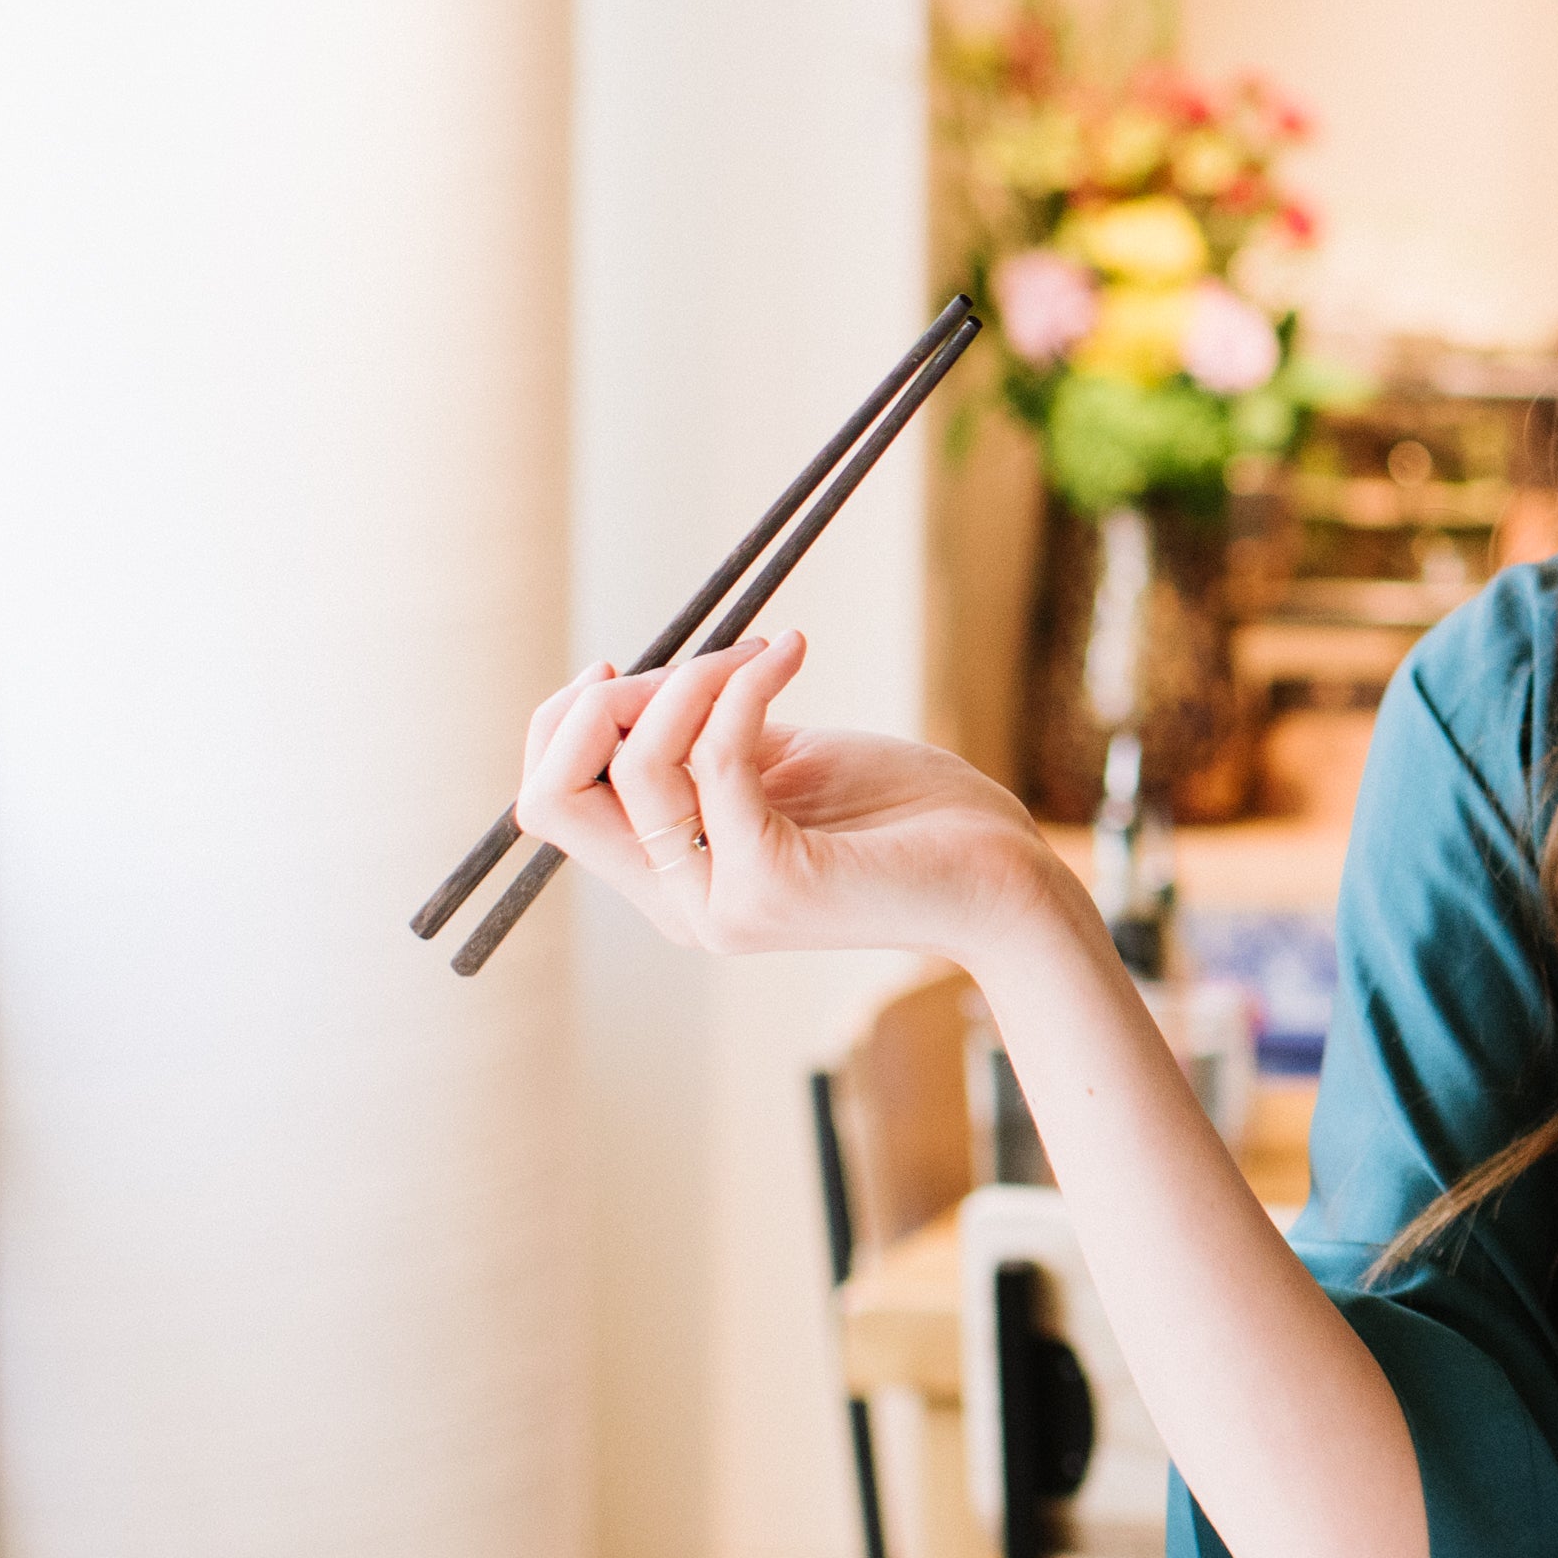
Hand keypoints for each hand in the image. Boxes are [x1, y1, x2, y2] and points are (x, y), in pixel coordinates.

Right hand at [513, 633, 1072, 968]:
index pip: (553, 806)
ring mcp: (721, 903)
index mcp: (676, 880)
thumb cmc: (907, 814)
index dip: (561, 726)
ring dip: (692, 680)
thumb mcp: (785, 762)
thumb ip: (704, 739)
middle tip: (687, 658)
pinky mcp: (771, 884)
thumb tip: (626, 683)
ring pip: (634, 768)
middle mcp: (683, 905)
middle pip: (555, 799)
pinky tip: (791, 654)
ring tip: (769, 651)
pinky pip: (718, 759)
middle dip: (596, 705)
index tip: (620, 667)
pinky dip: (746, 686)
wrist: (1005, 874)